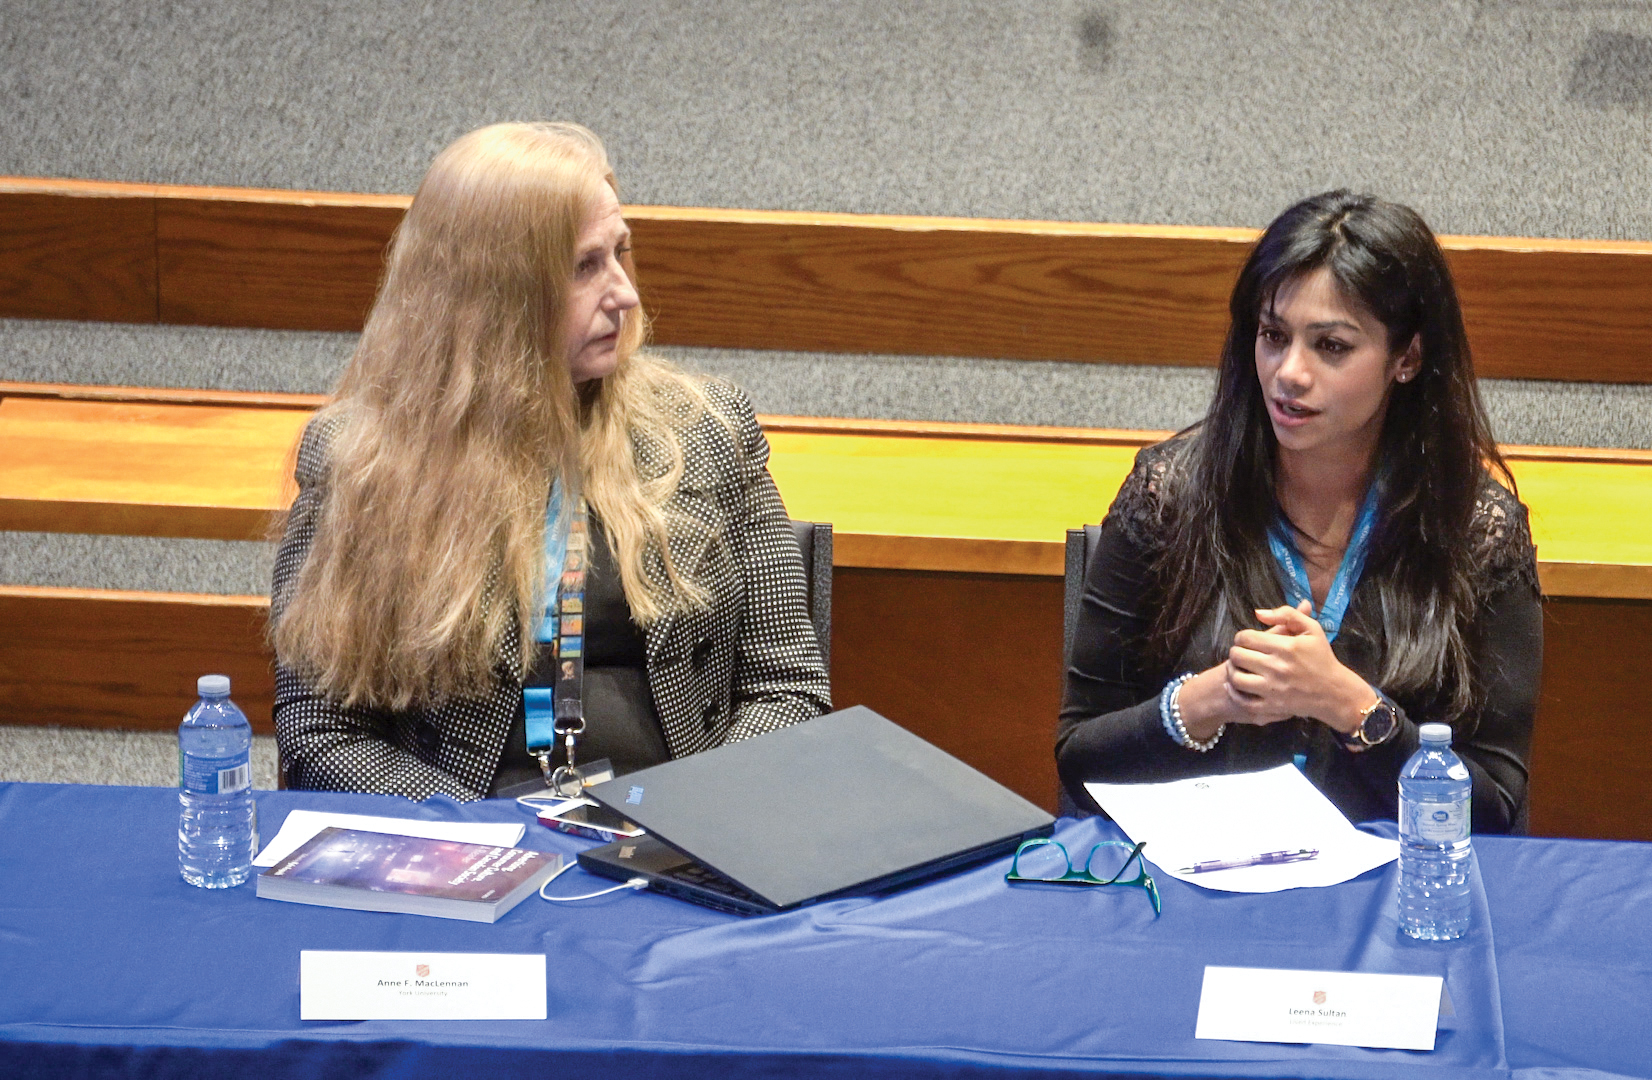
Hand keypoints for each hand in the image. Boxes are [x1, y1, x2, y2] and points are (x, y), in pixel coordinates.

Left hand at [1225, 602, 1370, 733]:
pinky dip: (1233, 693)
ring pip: (1236, 678)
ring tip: (1238, 668)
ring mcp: (1273, 689)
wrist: (1334, 692)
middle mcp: (1277, 668)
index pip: (1245, 638)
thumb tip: (1257, 613)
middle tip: (1242, 653)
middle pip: (1237, 656)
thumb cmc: (1322, 657)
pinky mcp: (1272, 706)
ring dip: (1232, 671)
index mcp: (1286, 647)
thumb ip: (1286, 614)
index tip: (1247, 640)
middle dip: (1236, 651)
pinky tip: (1234, 685)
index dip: (1241, 637)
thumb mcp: (1312, 629)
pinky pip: (1243, 700)